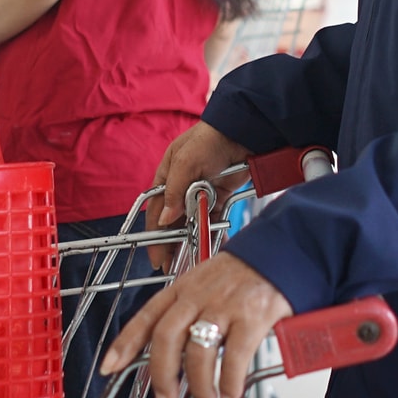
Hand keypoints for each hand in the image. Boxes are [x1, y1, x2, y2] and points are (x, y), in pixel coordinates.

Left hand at [100, 251, 292, 397]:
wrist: (282, 251)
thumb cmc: (241, 275)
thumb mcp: (204, 284)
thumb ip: (187, 313)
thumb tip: (174, 356)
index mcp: (181, 289)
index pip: (146, 317)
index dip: (124, 344)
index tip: (109, 367)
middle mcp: (197, 296)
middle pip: (166, 338)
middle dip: (162, 376)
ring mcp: (224, 306)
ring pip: (199, 352)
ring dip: (199, 386)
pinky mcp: (252, 316)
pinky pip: (235, 357)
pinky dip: (229, 382)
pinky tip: (230, 394)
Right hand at [145, 121, 250, 268]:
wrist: (243, 130)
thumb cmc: (209, 139)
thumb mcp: (186, 162)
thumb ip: (174, 192)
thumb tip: (164, 219)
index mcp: (166, 177)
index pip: (156, 211)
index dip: (154, 235)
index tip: (155, 256)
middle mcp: (181, 186)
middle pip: (173, 221)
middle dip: (171, 244)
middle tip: (170, 266)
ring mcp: (201, 192)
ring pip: (192, 222)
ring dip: (190, 240)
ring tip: (189, 261)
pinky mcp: (220, 196)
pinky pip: (212, 218)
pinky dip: (210, 231)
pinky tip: (209, 246)